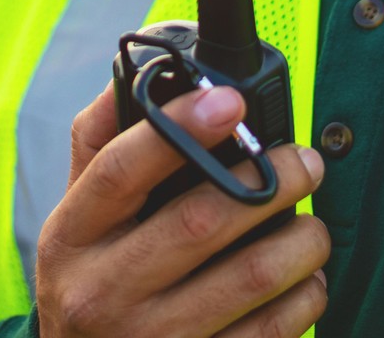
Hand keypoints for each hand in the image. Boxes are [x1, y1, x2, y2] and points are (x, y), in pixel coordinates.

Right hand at [33, 80, 329, 336]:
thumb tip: (142, 72)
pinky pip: (270, 333)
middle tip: (305, 161)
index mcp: (70, 237)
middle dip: (270, 181)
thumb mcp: (73, 220)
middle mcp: (103, 291)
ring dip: (300, 240)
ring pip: (249, 276)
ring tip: (312, 223)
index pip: (119, 170)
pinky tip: (307, 279)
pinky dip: (305, 298)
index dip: (179, 127)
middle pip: (199, 220)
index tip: (232, 101)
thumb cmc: (89, 283)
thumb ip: (100, 145)